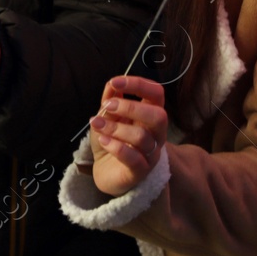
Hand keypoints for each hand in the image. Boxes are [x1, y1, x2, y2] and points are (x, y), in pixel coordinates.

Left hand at [89, 76, 167, 197]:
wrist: (106, 173)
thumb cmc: (111, 141)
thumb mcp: (107, 118)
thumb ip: (110, 101)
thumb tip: (112, 84)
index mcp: (150, 116)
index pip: (157, 93)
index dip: (138, 84)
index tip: (115, 82)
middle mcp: (156, 134)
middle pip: (158, 115)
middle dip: (131, 107)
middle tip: (107, 107)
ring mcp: (151, 154)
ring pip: (142, 137)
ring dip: (115, 127)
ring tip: (97, 124)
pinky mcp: (140, 171)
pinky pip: (134, 158)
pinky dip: (115, 146)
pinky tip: (103, 140)